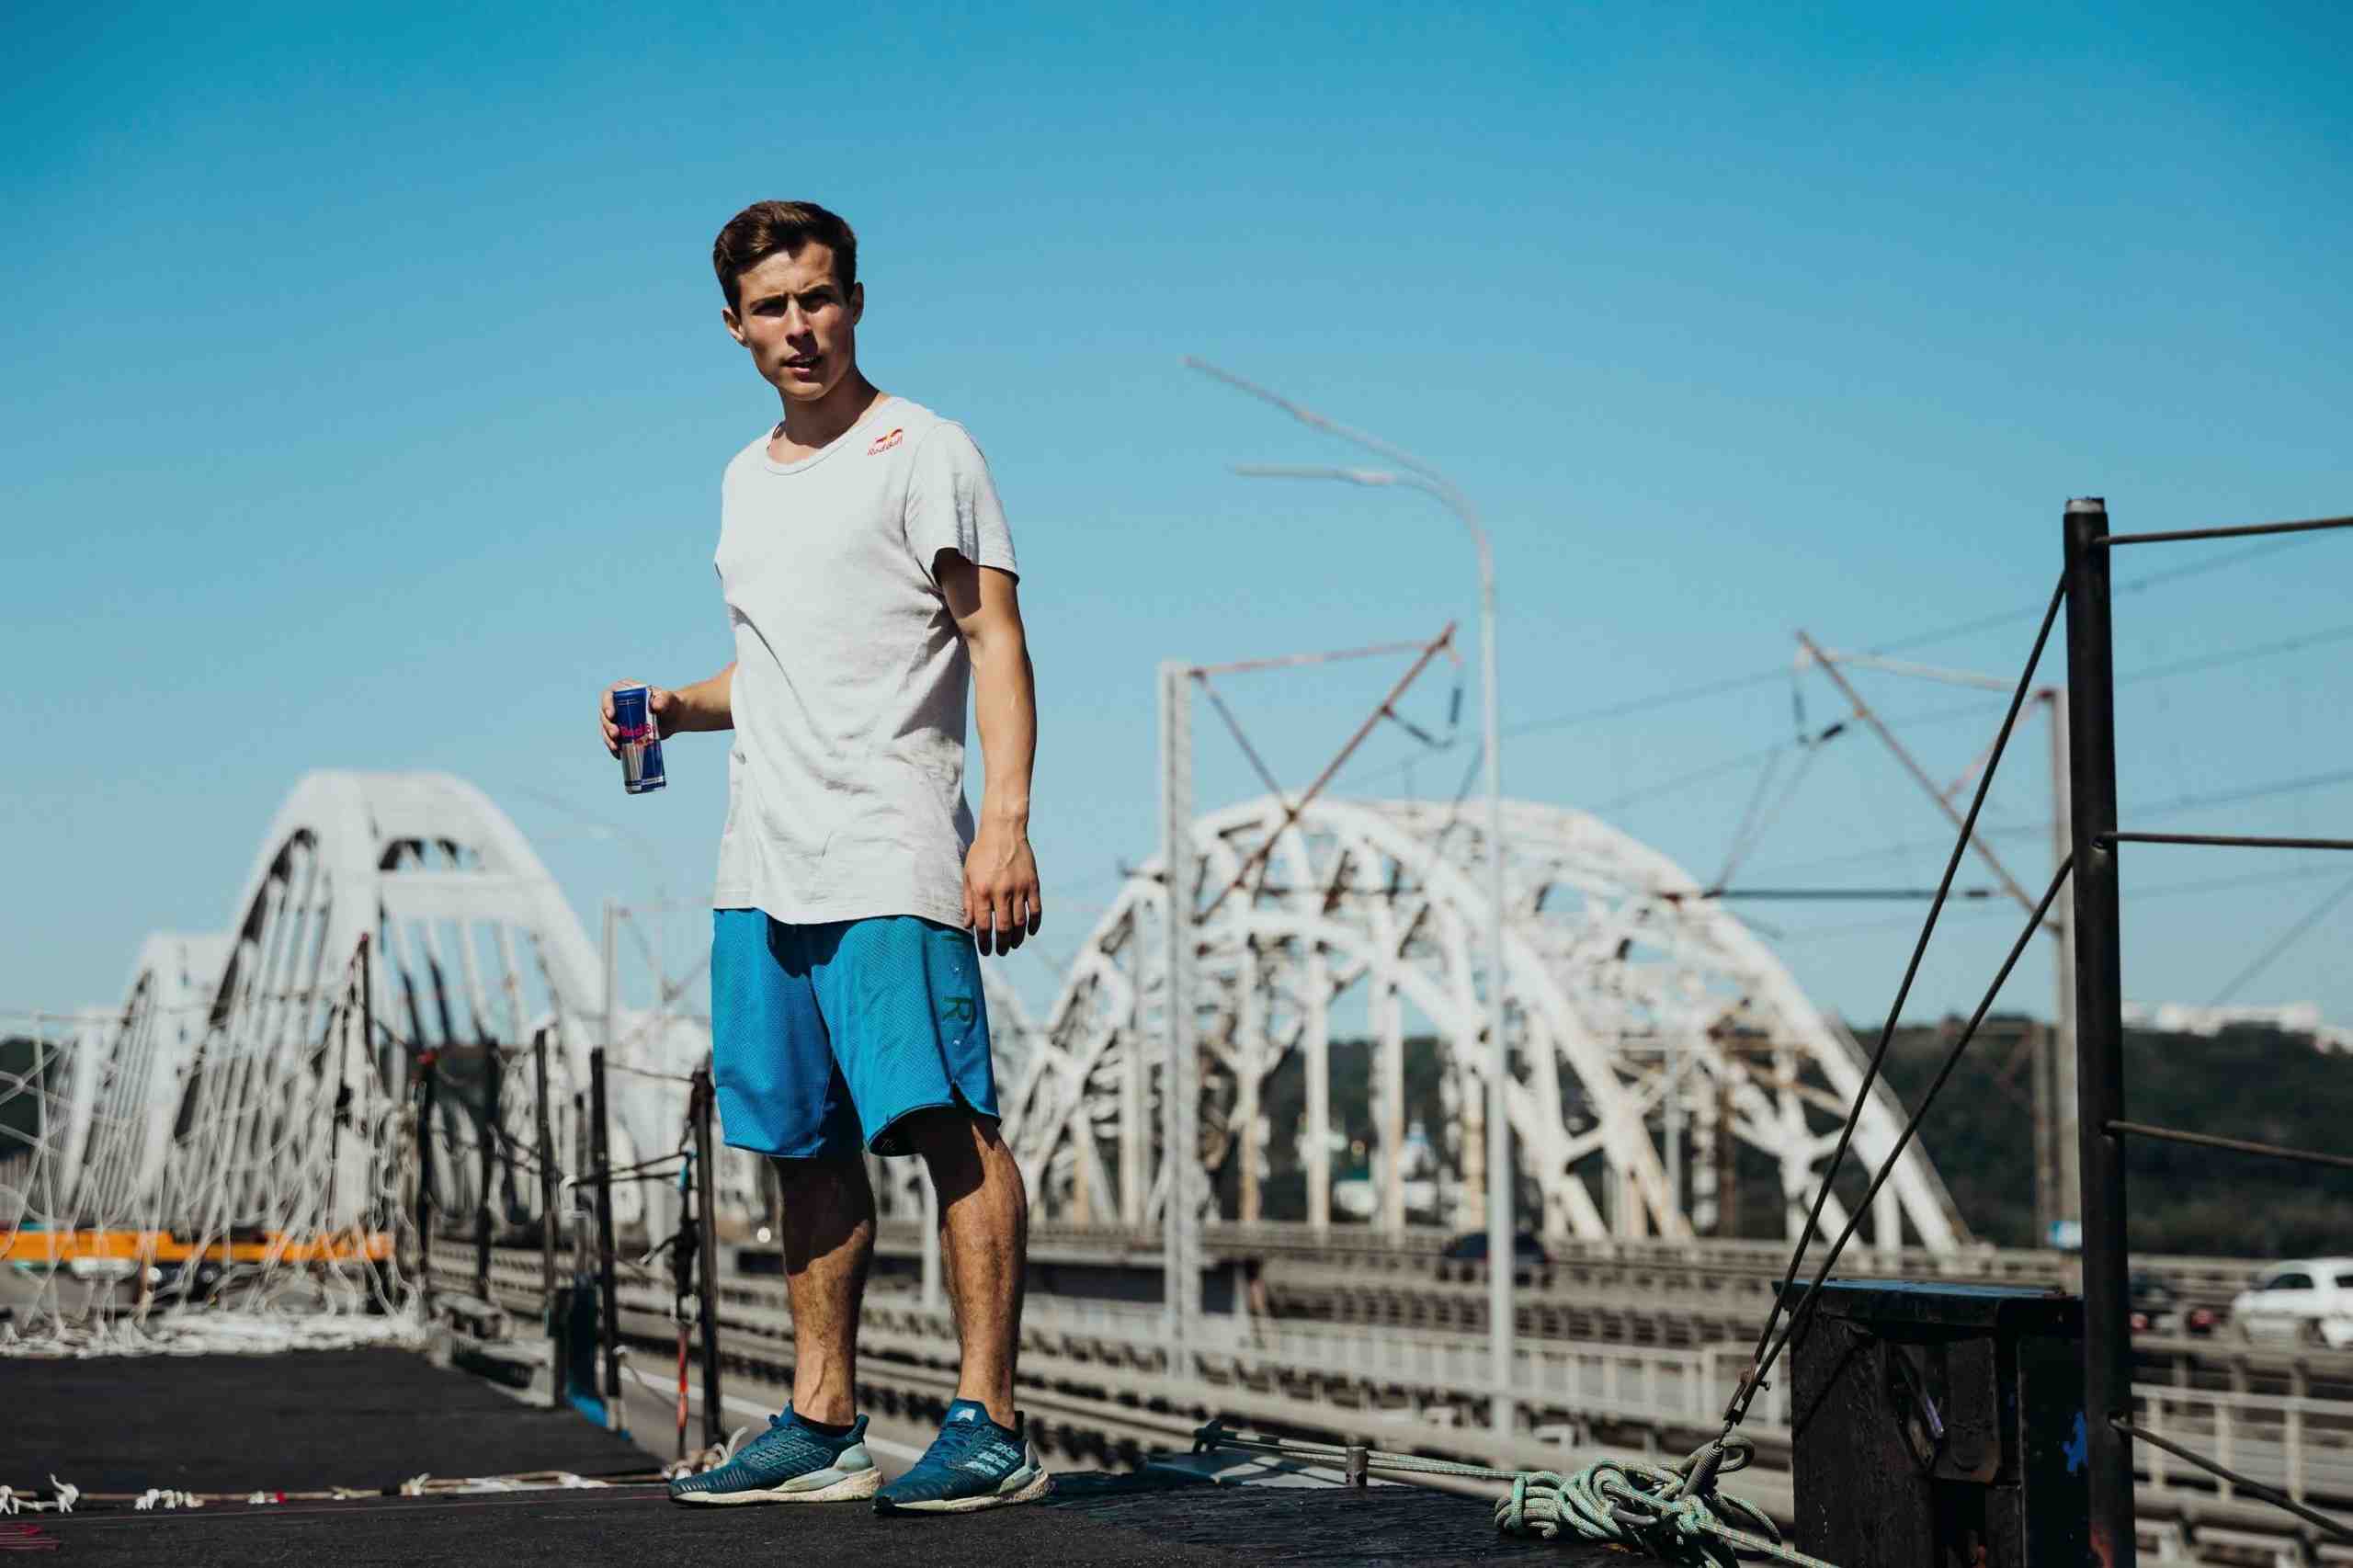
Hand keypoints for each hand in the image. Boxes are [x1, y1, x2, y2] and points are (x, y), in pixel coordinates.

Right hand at [598, 681, 680, 756]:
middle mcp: (618, 704)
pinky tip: (619, 755)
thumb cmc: (671, 703)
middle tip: (616, 734)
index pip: (609, 695)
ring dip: (608, 739)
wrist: (674, 718)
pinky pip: (614, 740)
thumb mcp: (668, 699)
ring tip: (617, 747)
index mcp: (625, 690)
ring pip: (607, 729)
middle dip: (608, 725)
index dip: (606, 704)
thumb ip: (664, 700)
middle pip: (605, 714)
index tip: (612, 715)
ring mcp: (619, 718)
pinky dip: (615, 748)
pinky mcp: (623, 731)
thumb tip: (655, 706)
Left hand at [962, 822, 1042, 956]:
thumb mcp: (968, 875)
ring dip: (1017, 938)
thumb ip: (968, 901)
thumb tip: (968, 925)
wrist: (1003, 830)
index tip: (985, 951)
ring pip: (1021, 922)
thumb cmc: (981, 853)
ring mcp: (1019, 888)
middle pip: (1004, 928)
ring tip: (1013, 945)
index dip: (984, 942)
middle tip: (1001, 951)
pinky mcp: (1032, 884)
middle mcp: (1001, 892)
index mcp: (982, 891)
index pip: (984, 925)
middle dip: (1002, 944)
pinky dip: (1034, 924)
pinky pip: (1036, 910)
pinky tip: (1029, 932)